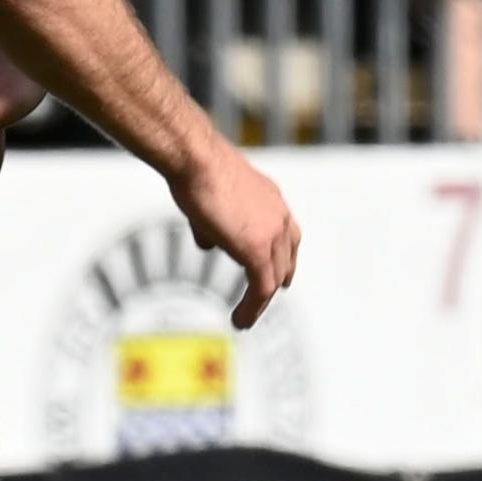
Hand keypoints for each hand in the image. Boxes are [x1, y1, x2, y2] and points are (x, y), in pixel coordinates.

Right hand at [170, 143, 300, 327]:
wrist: (196, 160)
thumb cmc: (195, 169)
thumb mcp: (207, 199)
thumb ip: (212, 225)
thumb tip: (207, 244)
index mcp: (271, 198)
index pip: (286, 234)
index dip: (282, 258)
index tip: (277, 276)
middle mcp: (279, 214)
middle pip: (285, 259)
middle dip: (274, 282)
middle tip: (260, 302)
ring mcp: (272, 232)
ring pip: (273, 278)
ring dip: (259, 302)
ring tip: (245, 319)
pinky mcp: (258, 250)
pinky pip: (262, 288)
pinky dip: (252, 307)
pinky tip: (240, 320)